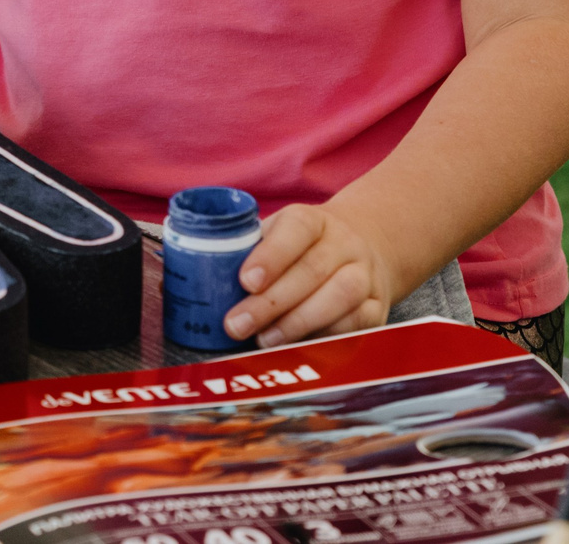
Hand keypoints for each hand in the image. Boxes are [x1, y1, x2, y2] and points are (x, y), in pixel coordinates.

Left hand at [223, 201, 401, 347]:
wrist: (363, 251)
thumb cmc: (301, 251)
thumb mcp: (276, 238)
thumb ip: (245, 255)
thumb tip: (191, 286)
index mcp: (313, 221)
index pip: (296, 230)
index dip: (271, 256)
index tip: (245, 281)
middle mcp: (344, 243)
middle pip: (312, 270)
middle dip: (271, 302)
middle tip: (237, 325)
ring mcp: (365, 274)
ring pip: (341, 296)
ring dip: (298, 322)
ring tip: (265, 340)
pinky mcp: (378, 307)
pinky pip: (357, 324)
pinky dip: (325, 338)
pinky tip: (298, 348)